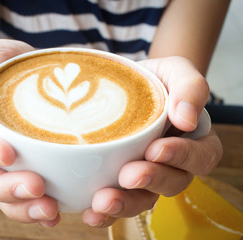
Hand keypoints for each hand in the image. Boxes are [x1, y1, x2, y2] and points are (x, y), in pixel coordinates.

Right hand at [0, 40, 59, 226]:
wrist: (28, 69)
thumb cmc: (0, 62)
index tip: (6, 153)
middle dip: (8, 187)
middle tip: (36, 186)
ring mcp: (2, 165)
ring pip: (4, 196)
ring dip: (24, 207)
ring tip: (49, 209)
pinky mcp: (24, 169)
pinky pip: (25, 197)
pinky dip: (37, 210)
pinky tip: (55, 213)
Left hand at [82, 57, 222, 226]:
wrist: (119, 83)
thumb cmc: (152, 78)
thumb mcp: (174, 71)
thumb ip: (190, 88)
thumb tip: (186, 119)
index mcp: (191, 140)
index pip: (200, 156)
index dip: (182, 158)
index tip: (156, 149)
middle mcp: (170, 163)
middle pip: (171, 183)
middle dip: (151, 182)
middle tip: (129, 175)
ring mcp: (144, 173)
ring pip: (143, 199)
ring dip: (125, 203)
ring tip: (102, 201)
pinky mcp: (118, 180)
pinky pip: (117, 201)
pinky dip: (104, 212)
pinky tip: (89, 211)